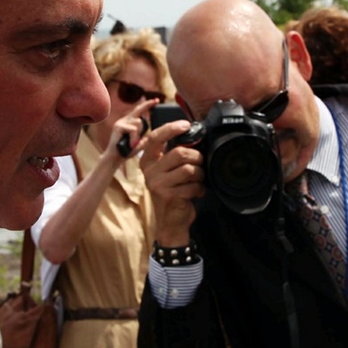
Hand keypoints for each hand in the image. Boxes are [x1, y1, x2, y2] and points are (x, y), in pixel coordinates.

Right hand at [108, 99, 154, 158]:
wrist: (115, 159)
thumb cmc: (127, 151)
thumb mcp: (140, 143)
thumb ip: (145, 136)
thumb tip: (157, 132)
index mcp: (129, 123)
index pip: (139, 111)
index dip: (147, 105)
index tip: (156, 100)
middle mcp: (125, 120)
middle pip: (138, 110)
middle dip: (148, 104)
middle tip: (157, 100)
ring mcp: (121, 122)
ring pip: (138, 122)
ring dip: (139, 134)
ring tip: (134, 143)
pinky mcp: (118, 127)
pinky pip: (133, 129)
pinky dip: (134, 138)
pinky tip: (132, 144)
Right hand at [141, 119, 204, 245]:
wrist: (171, 222)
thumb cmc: (172, 193)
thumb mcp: (168, 172)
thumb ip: (174, 156)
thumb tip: (192, 138)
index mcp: (148, 161)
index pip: (155, 138)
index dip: (171, 128)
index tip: (186, 125)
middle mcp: (149, 171)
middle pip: (179, 152)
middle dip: (196, 157)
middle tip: (200, 164)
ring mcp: (157, 184)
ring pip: (189, 168)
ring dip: (200, 175)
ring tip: (198, 180)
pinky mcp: (168, 195)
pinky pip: (192, 185)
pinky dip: (199, 189)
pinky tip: (195, 193)